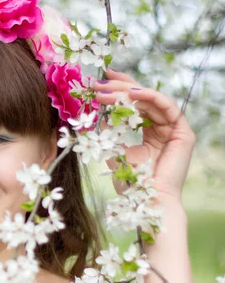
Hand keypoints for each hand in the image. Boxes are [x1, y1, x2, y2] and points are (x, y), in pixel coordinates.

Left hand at [93, 69, 195, 203]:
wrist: (146, 202)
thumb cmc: (130, 182)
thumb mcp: (113, 150)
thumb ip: (109, 130)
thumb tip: (99, 110)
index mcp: (149, 133)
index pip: (134, 106)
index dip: (118, 90)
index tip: (99, 80)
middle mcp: (162, 129)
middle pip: (142, 99)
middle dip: (119, 87)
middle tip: (99, 80)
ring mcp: (174, 130)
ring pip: (151, 100)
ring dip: (127, 92)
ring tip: (106, 89)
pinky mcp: (183, 133)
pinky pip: (166, 107)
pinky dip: (148, 97)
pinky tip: (130, 93)